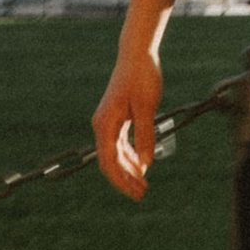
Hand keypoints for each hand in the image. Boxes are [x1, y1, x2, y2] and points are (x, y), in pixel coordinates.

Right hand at [92, 0, 169, 199]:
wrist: (137, 55)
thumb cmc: (142, 77)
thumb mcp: (147, 107)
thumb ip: (145, 135)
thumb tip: (146, 164)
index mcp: (105, 124)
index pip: (109, 162)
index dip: (121, 180)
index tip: (135, 192)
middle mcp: (102, 125)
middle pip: (110, 161)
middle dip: (125, 179)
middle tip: (142, 194)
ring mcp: (108, 122)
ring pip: (115, 154)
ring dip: (128, 169)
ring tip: (143, 184)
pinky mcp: (117, 118)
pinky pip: (120, 143)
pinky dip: (129, 155)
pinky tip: (140, 165)